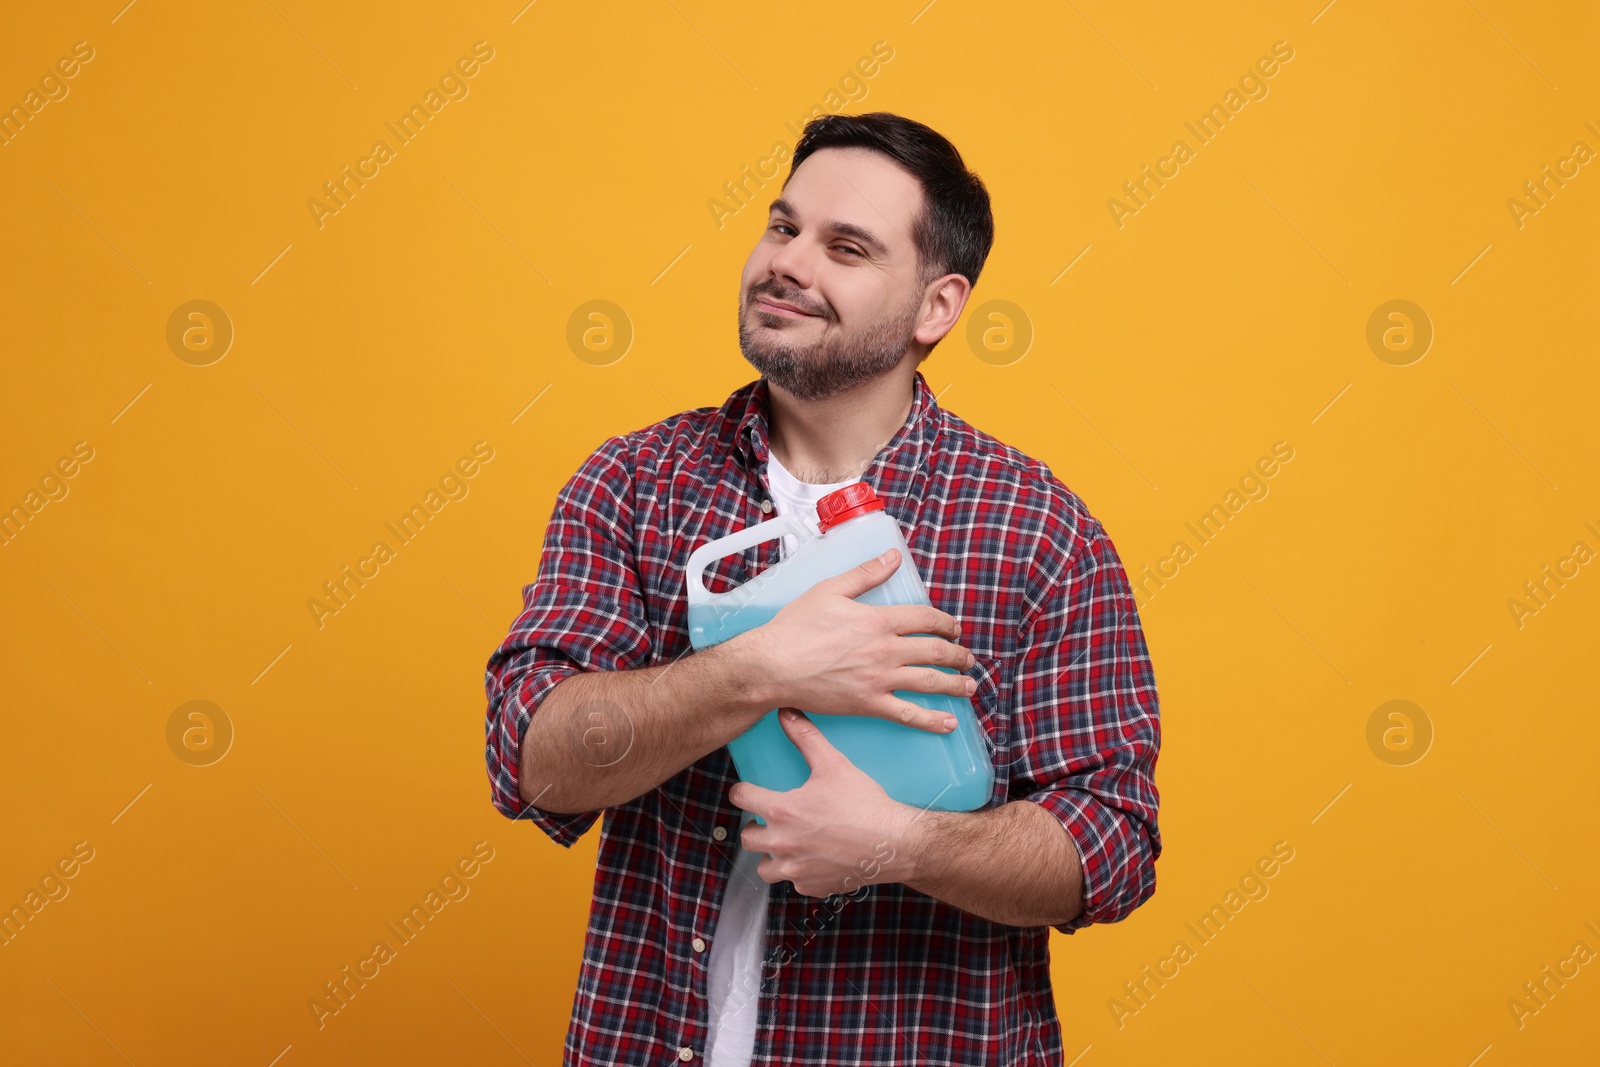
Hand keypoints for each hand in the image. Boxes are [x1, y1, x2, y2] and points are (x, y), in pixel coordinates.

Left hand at [730, 708, 918, 897]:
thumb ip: (806, 737)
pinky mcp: (811, 886)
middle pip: (747, 838)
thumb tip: (787, 713)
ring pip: (765, 867)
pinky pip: (793, 882)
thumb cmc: (864, 805)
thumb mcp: (834, 765)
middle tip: (771, 820)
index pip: (741, 798)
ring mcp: (795, 869)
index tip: (746, 792)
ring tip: (787, 844)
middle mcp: (782, 843)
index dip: (742, 792)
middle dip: (756, 827)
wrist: (893, 844)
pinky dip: (799, 872)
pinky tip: (814, 859)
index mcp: (782, 811)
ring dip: (771, 855)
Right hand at [747, 548, 975, 734]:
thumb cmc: (795, 627)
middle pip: (935, 651)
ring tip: (969, 686)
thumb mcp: (830, 590)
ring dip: (955, 684)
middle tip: (967, 658)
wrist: (773, 666)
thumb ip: (866, 574)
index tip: (953, 628)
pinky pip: (908, 714)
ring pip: (930, 682)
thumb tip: (893, 557)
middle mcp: (886, 650)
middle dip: (957, 654)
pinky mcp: (869, 704)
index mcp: (879, 620)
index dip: (945, 623)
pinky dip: (932, 720)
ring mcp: (880, 679)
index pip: (926, 618)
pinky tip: (949, 723)